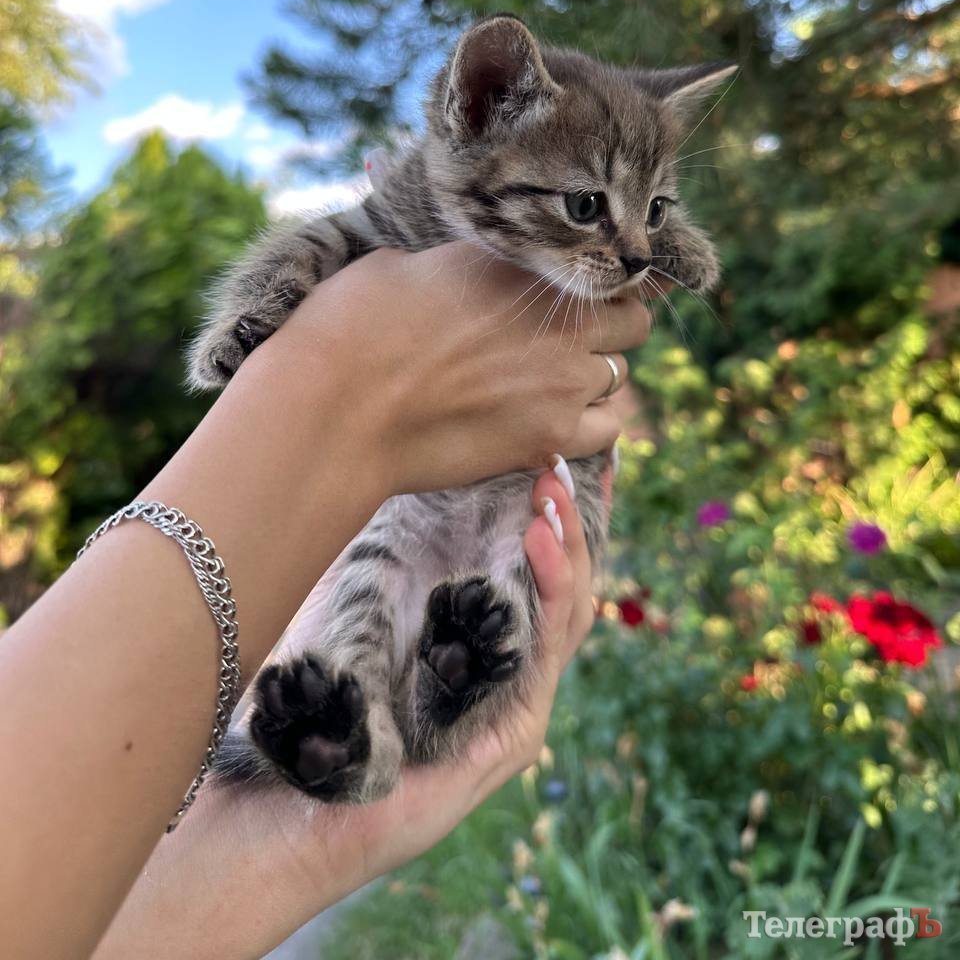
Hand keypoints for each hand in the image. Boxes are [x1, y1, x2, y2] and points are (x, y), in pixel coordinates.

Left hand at [91, 467, 602, 959]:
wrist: (280, 814)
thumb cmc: (307, 711)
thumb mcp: (354, 613)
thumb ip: (384, 561)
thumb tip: (385, 465)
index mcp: (479, 650)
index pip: (535, 572)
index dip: (558, 517)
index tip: (567, 457)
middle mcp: (507, 678)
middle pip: (566, 589)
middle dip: (574, 520)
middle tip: (568, 457)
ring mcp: (517, 709)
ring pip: (568, 616)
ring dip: (569, 545)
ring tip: (554, 488)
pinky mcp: (512, 737)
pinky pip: (544, 655)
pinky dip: (550, 594)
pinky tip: (537, 543)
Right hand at [264, 241, 650, 494]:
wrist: (337, 409)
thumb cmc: (349, 329)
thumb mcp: (396, 267)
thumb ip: (445, 269)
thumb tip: (445, 276)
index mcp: (517, 264)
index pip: (594, 265)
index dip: (590, 282)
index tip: (574, 296)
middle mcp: (556, 316)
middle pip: (631, 318)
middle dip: (609, 329)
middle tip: (569, 344)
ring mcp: (562, 380)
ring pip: (621, 375)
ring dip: (596, 379)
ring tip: (554, 388)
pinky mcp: (550, 437)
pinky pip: (608, 430)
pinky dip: (591, 426)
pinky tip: (558, 423)